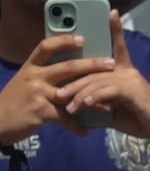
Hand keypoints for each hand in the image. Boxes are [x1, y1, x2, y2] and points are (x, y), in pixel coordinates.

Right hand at [0, 33, 116, 142]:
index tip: (82, 38)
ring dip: (92, 99)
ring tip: (109, 104)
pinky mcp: (40, 111)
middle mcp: (34, 76)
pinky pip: (65, 118)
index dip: (64, 40)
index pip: (46, 47)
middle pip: (68, 67)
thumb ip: (45, 74)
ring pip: (71, 93)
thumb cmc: (16, 100)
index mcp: (31, 66)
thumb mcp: (26, 81)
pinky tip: (87, 132)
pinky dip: (76, 126)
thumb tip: (72, 67)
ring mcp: (37, 93)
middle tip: (111, 64)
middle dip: (92, 65)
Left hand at [54, 10, 149, 147]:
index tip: (112, 12)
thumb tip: (82, 110)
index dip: (116, 29)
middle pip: (96, 69)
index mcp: (127, 73)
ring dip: (79, 93)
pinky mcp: (134, 92)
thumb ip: (101, 106)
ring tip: (66, 106)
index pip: (119, 47)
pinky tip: (83, 105)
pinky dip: (93, 98)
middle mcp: (130, 72)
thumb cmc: (143, 121)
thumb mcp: (117, 112)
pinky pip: (108, 91)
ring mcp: (133, 80)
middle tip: (58, 93)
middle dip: (75, 81)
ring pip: (98, 81)